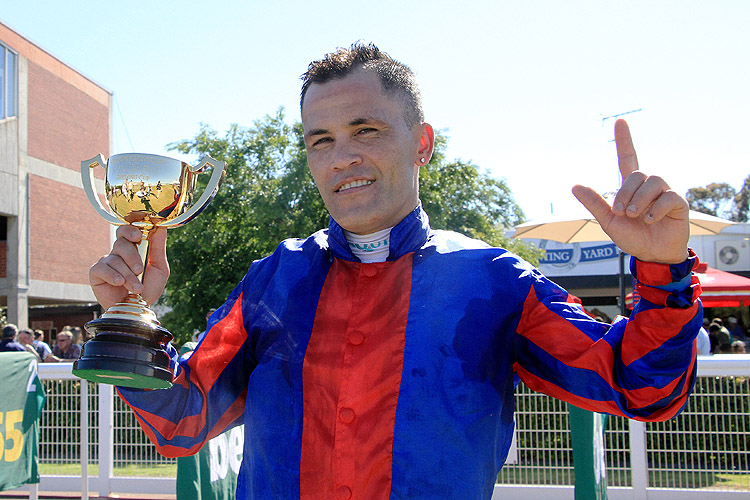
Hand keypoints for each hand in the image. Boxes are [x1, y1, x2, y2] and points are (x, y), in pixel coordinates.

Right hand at [89, 225, 169, 309]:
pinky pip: (102, 268)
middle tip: (139, 270)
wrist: (137, 308)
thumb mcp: (159, 268)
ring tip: (136, 288)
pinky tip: (120, 283)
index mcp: (133, 248)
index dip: (130, 230)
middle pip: (121, 243)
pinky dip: (113, 276)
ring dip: (128, 275)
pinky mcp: (96, 273)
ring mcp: (106, 262)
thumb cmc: (148, 287)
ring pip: (115, 259)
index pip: (127, 231)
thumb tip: (161, 227)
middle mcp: (118, 253)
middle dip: (132, 257)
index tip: (138, 236)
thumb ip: (158, 247)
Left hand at [571, 119, 689, 263]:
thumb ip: (595, 204)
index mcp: (631, 187)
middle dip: (625, 192)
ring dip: (640, 199)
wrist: (651, 255)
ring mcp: (665, 192)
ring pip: (653, 181)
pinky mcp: (678, 203)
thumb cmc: (632, 237)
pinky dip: (655, 208)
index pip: (627, 157)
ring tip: (635, 216)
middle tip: (622, 212)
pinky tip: (649, 220)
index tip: (620, 121)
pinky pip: (668, 196)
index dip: (624, 140)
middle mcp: (648, 185)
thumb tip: (575, 186)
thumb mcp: (609, 221)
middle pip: (636, 173)